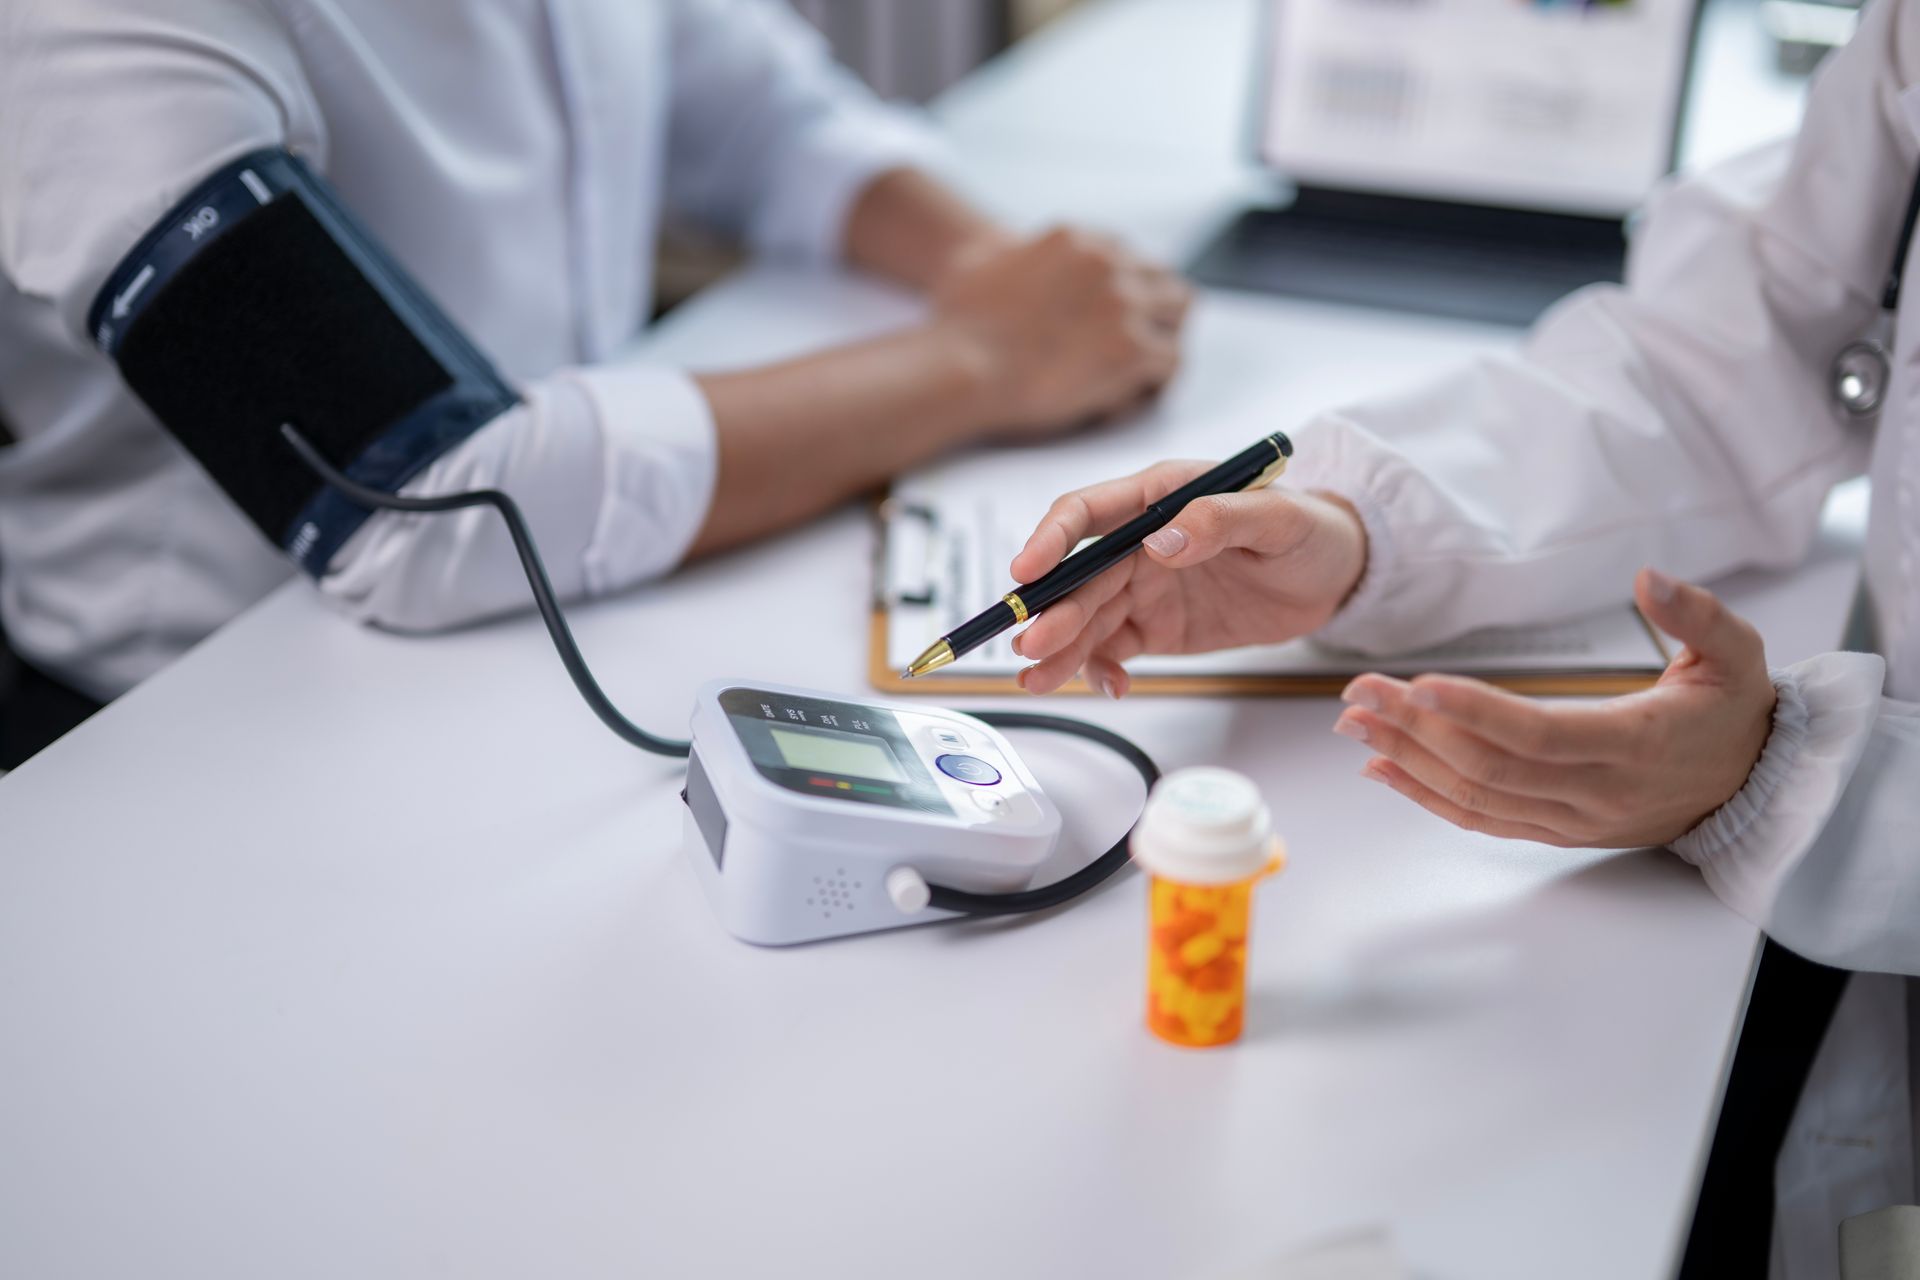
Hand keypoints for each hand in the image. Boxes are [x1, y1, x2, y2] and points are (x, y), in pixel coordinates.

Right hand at [931, 227, 1191, 437]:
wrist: (958, 368)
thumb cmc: (957, 327)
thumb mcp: (977, 260)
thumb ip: (1003, 249)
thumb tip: (1008, 248)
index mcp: (1077, 240)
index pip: (1129, 257)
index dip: (1126, 292)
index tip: (1116, 320)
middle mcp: (1108, 263)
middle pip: (1163, 280)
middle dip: (1154, 313)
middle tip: (1137, 348)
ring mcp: (1124, 304)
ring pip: (1177, 317)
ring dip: (1161, 343)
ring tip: (1135, 375)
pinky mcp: (1132, 350)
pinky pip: (1172, 362)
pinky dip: (1154, 382)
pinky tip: (1126, 397)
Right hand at [1009, 459, 1368, 695]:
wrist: (1334, 576)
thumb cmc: (1309, 529)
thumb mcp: (1279, 519)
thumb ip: (1221, 520)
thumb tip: (1163, 538)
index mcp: (1159, 497)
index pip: (1086, 513)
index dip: (1050, 540)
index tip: (1027, 572)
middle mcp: (1139, 540)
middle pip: (1078, 576)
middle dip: (1052, 612)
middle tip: (1032, 647)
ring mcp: (1143, 586)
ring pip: (1087, 618)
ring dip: (1061, 649)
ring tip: (1037, 680)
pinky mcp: (1155, 626)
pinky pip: (1114, 649)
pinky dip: (1102, 669)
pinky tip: (1110, 687)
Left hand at [1333, 569, 1777, 847]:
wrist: (1754, 788)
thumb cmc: (1736, 712)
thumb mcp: (1737, 652)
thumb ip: (1696, 614)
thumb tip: (1649, 578)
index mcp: (1635, 744)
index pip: (1539, 734)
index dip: (1476, 712)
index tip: (1419, 684)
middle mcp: (1597, 791)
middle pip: (1489, 766)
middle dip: (1416, 729)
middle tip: (1359, 693)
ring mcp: (1573, 818)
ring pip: (1476, 796)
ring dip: (1407, 761)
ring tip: (1354, 726)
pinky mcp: (1558, 831)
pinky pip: (1483, 820)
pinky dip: (1428, 797)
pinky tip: (1383, 771)